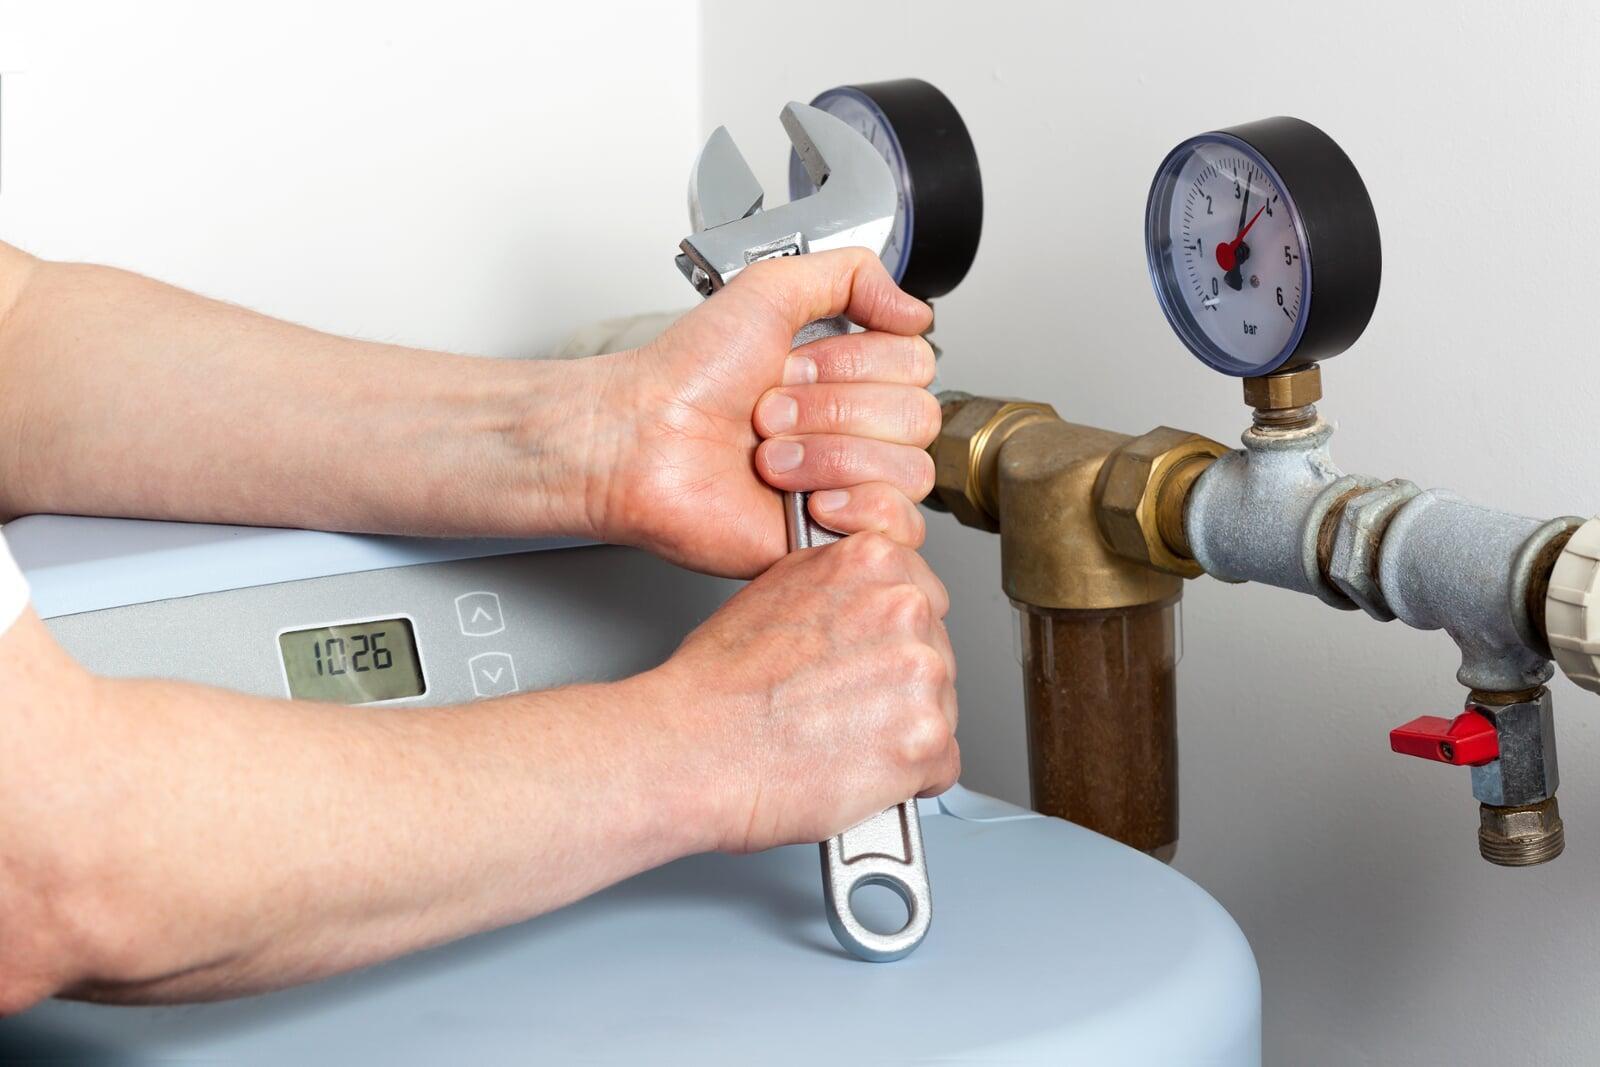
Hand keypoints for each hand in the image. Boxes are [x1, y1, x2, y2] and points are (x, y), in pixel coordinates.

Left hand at [589, 248, 938, 577]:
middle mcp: (852, 427)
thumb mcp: (768, 289)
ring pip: (907, 470)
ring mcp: (847, 484)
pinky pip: (898, 526)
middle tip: (769, 413)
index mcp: (846, 374)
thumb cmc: (686, 378)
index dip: (853, 363)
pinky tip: (807, 501)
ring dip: (828, 458)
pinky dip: (855, 507)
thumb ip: (852, 275)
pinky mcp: (835, 537)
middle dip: (831, 410)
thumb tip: (916, 308)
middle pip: (914, 416)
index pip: (915, 362)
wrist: (642, 444)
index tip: (792, 364)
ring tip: (770, 458)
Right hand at [647, 532, 958, 852]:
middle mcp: (905, 608)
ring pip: (941, 712)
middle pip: (936, 655)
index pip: (921, 598)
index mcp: (872, 561)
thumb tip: (862, 608)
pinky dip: (907, 781)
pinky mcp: (925, 741)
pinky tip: (859, 772)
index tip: (869, 660)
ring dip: (903, 732)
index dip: (889, 640)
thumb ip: (838, 589)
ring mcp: (921, 675)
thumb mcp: (776, 590)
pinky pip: (941, 769)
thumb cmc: (717, 684)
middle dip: (898, 688)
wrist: (693, 748)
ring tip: (842, 742)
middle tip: (845, 709)